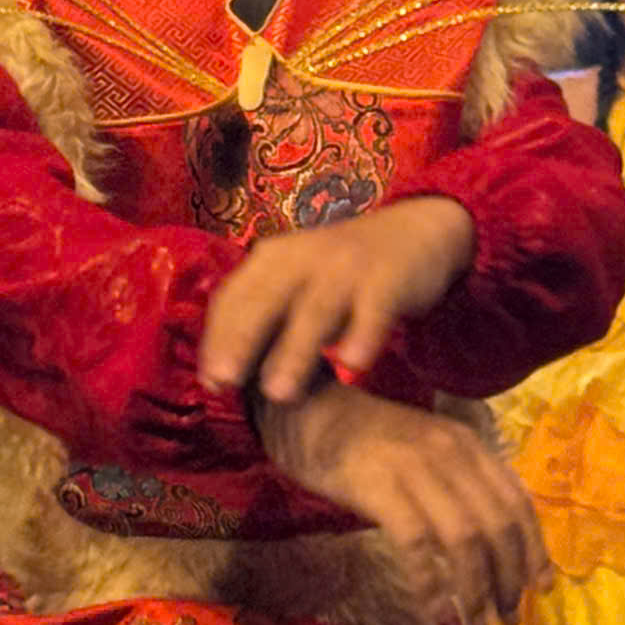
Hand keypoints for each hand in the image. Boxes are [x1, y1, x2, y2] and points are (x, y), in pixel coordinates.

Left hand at [199, 197, 474, 401]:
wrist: (414, 231)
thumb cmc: (341, 273)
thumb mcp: (296, 284)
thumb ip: (264, 320)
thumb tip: (221, 376)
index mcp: (272, 259)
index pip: (233, 297)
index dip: (217, 338)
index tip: (210, 381)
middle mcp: (303, 258)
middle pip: (266, 301)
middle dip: (242, 341)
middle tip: (225, 382)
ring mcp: (346, 267)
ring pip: (315, 310)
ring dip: (295, 351)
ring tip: (278, 393)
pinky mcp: (388, 277)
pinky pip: (374, 308)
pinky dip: (364, 333)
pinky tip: (354, 364)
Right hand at [256, 379, 551, 624]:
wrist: (310, 412)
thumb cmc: (368, 439)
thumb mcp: (428, 449)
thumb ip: (460, 482)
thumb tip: (491, 543)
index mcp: (469, 445)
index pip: (517, 502)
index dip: (534, 550)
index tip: (540, 588)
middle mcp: (451, 454)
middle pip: (497, 526)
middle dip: (509, 580)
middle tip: (507, 619)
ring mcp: (415, 469)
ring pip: (464, 539)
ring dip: (476, 588)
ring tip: (477, 623)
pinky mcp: (380, 488)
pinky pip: (416, 545)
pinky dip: (429, 582)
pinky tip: (433, 609)